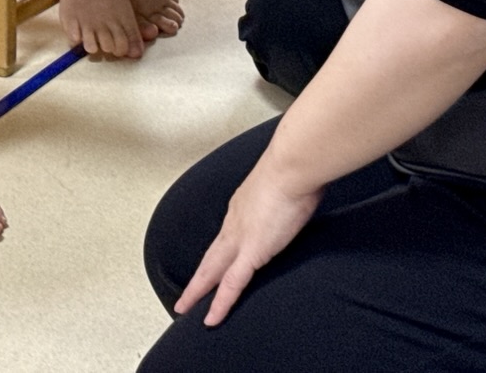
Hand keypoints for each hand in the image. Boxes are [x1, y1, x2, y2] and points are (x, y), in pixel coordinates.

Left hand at [173, 152, 321, 326]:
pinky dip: (220, 303)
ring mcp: (240, 238)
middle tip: (185, 295)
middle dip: (198, 278)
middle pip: (211, 257)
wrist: (293, 166)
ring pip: (212, 272)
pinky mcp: (251, 252)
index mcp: (242, 206)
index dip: (217, 254)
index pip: (225, 236)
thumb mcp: (287, 185)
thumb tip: (300, 195)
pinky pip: (231, 284)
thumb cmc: (295, 170)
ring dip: (198, 292)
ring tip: (185, 309)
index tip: (212, 264)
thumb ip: (288, 195)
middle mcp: (234, 222)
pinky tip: (211, 318)